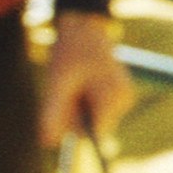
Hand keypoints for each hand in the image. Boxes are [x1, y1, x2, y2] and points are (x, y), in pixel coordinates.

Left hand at [38, 13, 132, 150]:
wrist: (85, 28)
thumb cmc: (70, 52)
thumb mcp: (57, 82)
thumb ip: (53, 113)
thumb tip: (47, 143)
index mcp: (113, 96)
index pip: (97, 133)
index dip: (76, 130)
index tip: (62, 125)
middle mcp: (124, 100)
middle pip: (96, 127)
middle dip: (76, 117)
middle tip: (66, 93)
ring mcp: (125, 98)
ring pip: (97, 119)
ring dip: (81, 109)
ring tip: (75, 84)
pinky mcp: (120, 96)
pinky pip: (99, 110)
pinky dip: (87, 102)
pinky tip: (84, 83)